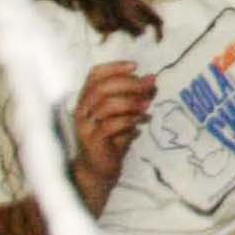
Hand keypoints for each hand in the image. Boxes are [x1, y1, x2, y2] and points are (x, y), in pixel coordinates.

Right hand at [70, 62, 153, 210]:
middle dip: (129, 83)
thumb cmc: (112, 138)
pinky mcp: (92, 141)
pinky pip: (110, 126)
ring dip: (131, 102)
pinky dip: (129, 121)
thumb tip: (152, 80)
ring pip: (106, 105)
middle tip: (149, 86)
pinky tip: (141, 123)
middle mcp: (82, 110)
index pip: (94, 75)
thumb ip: (137, 97)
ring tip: (148, 106)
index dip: (114, 67)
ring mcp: (85, 126)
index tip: (136, 66)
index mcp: (87, 99)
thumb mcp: (126, 114)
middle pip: (102, 87)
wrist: (100, 168)